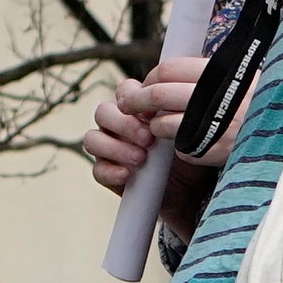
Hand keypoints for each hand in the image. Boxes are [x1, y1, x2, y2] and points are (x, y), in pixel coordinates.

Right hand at [81, 62, 200, 193]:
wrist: (190, 191)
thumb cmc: (188, 154)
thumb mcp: (188, 132)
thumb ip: (179, 114)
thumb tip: (178, 100)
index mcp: (137, 109)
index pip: (125, 91)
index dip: (133, 97)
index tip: (153, 112)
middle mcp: (118, 125)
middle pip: (103, 112)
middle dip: (125, 125)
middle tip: (148, 139)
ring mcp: (109, 149)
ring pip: (92, 139)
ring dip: (115, 148)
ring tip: (140, 159)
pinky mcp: (108, 173)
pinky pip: (97, 169)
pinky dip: (111, 171)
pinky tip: (128, 175)